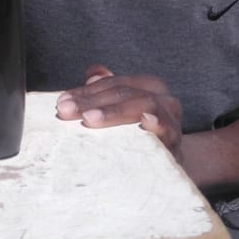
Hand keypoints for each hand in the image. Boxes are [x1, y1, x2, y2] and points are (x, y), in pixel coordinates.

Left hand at [55, 64, 183, 161]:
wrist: (170, 167)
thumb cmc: (139, 135)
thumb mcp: (121, 111)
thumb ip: (105, 90)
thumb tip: (92, 72)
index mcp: (149, 86)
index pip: (113, 83)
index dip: (86, 91)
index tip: (62, 102)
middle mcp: (164, 99)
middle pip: (125, 92)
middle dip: (92, 100)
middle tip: (67, 110)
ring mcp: (172, 121)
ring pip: (144, 104)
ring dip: (115, 111)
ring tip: (90, 118)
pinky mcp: (176, 145)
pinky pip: (169, 131)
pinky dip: (157, 123)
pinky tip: (145, 121)